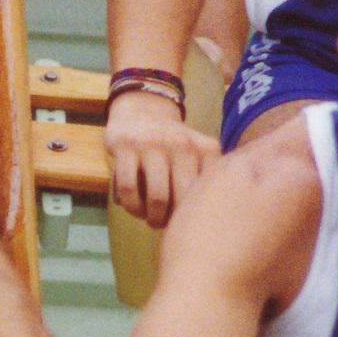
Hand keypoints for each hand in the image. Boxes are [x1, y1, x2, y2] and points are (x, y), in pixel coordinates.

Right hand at [105, 88, 219, 227]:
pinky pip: (129, 188)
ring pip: (156, 198)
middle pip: (183, 200)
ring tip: (149, 218)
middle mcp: (184, 144)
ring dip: (150, 217)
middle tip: (165, 225)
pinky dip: (130, 205)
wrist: (143, 111)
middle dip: (172, 222)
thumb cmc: (174, 148)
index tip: (187, 221)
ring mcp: (154, 144)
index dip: (196, 216)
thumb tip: (210, 224)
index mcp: (207, 150)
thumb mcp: (201, 156)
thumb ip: (210, 181)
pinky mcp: (127, 146)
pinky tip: (133, 208)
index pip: (209, 195)